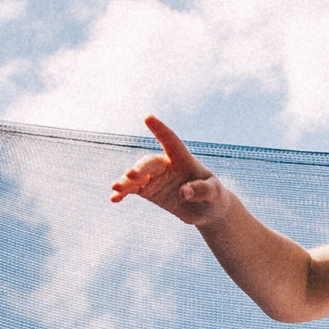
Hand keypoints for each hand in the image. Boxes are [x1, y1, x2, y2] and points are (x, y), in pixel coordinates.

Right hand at [110, 115, 229, 225]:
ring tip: (116, 187)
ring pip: (137, 176)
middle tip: (131, 175)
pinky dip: (123, 193)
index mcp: (184, 160)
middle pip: (150, 163)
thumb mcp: (215, 194)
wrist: (207, 211)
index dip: (160, 130)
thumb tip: (184, 192)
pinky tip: (114, 199)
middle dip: (140, 168)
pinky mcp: (149, 191)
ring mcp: (156, 178)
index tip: (148, 117)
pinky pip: (133, 189)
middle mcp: (167, 166)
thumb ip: (202, 190)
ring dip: (126, 181)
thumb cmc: (215, 197)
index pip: (171, 141)